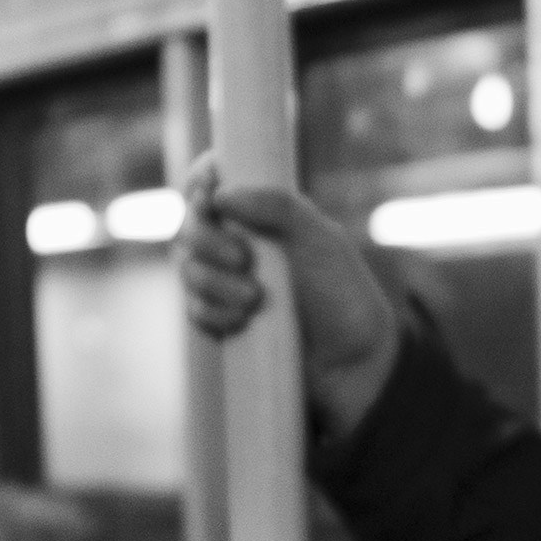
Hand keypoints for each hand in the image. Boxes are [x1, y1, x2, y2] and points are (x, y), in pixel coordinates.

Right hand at [179, 155, 405, 441]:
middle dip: (207, 240)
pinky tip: (242, 322)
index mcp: (259, 211)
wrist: (352, 359)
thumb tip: (221, 195)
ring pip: (188, 269)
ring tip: (255, 299)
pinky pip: (194, 309)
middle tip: (243, 259)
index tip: (208, 194)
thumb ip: (278, 205)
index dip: (200, 181)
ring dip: (214, 282)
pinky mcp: (220, 318)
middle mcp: (235, 241)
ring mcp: (224, 280)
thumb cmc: (341, 290)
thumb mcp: (320, 238)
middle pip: (189, 225)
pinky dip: (213, 313)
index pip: (210, 181)